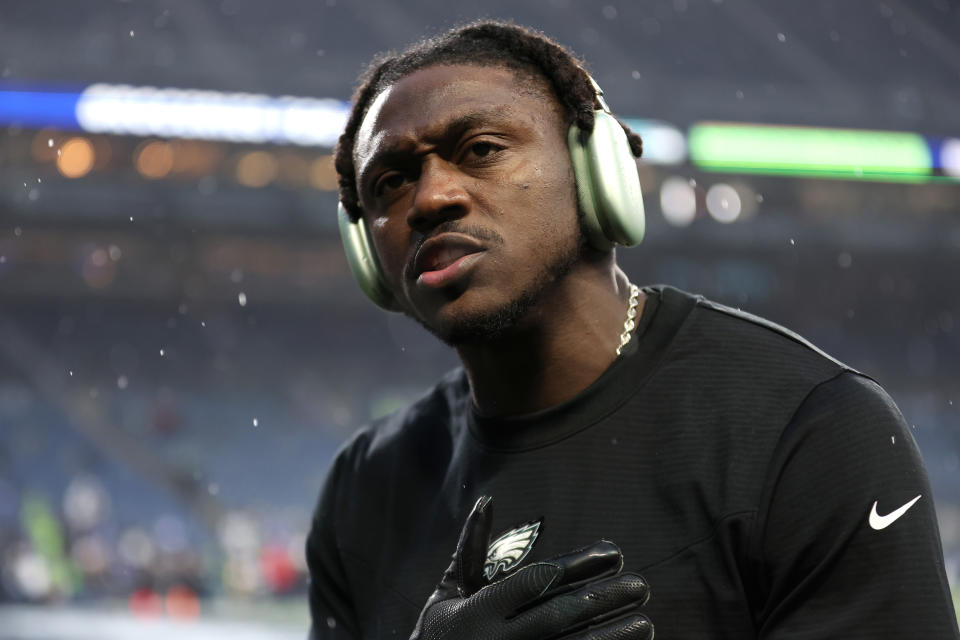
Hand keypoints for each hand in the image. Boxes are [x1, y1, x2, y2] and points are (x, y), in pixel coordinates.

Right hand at [410, 496, 652, 639]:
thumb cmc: (438, 636)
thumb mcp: (447, 593)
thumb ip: (469, 550)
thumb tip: (486, 501)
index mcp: (478, 611)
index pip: (535, 582)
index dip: (577, 566)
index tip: (613, 553)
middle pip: (560, 615)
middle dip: (603, 599)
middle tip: (641, 585)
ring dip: (613, 637)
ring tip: (646, 621)